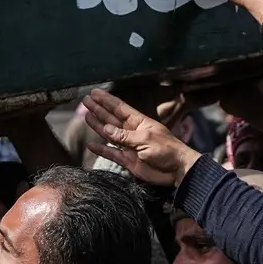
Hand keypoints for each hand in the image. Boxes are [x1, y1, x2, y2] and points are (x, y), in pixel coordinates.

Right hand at [81, 89, 201, 186]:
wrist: (176, 170)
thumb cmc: (167, 150)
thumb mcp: (146, 139)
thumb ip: (124, 135)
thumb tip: (106, 128)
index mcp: (139, 122)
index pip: (120, 108)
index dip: (107, 100)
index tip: (95, 92)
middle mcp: (132, 132)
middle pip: (112, 118)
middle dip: (99, 109)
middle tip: (85, 101)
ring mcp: (129, 146)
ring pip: (109, 134)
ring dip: (98, 125)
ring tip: (86, 116)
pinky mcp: (128, 160)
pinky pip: (111, 153)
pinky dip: (101, 150)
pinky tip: (91, 145)